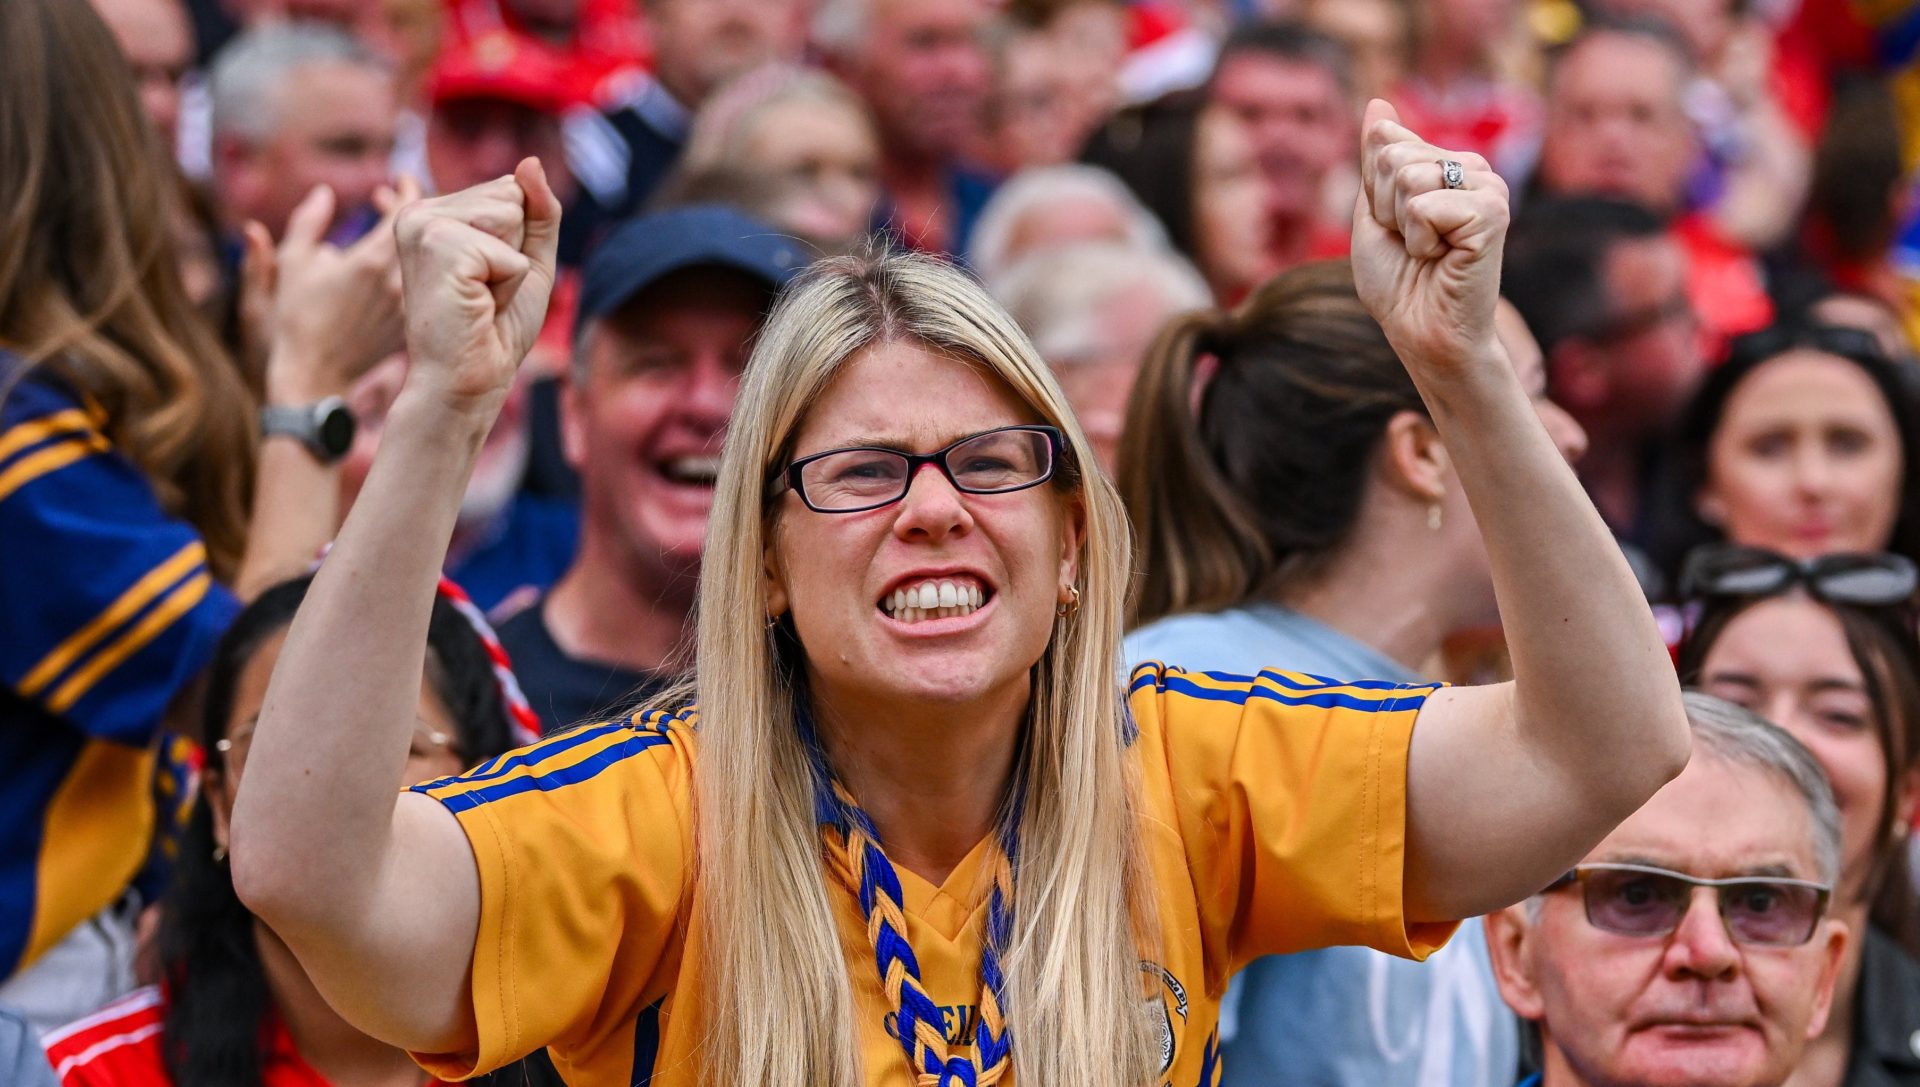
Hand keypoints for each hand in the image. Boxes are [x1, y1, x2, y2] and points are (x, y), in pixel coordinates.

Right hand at [258, 177, 420, 404]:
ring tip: (395, 228)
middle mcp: (396, 282)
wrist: (314, 374)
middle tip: (395, 199)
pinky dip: (421, 267)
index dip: (408, 191)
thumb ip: (306, 223)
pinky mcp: (413, 323)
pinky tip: (403, 262)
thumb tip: (323, 193)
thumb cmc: (295, 318)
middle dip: (415, 210)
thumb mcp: (291, 265)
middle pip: (426, 234)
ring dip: (417, 240)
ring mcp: (409, 304)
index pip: (407, 213)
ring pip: (430, 259)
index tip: (402, 181)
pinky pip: (428, 284)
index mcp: (369, 262)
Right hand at [392, 159, 560, 419]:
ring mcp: (423, 225)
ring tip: (481, 297)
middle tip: (486, 293)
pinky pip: (508, 251)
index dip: (519, 242)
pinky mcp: (437, 246)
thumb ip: (536, 211)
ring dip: (510, 266)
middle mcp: (420, 211)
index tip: (489, 279)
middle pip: (512, 197)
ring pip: (510, 216)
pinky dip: (507, 283)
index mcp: (434, 211)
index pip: (510, 190)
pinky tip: (477, 304)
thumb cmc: (494, 329)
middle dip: (515, 252)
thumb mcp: (527, 260)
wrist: (468, 380)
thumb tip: (529, 162)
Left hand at [1350, 99, 1508, 383]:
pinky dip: (1419, 240)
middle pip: (1393, 156)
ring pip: (1407, 176)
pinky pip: (1424, 205)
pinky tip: (1442, 259)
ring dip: (1402, 226)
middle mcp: (1474, 169)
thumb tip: (1378, 102)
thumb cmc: (1399, 281)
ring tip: (1428, 252)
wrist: (1420, 331)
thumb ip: (1377, 158)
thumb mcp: (1374, 211)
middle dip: (1386, 209)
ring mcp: (1489, 188)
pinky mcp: (1493, 212)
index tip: (1397, 229)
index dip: (1374, 196)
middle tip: (1412, 244)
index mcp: (1448, 164)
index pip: (1385, 143)